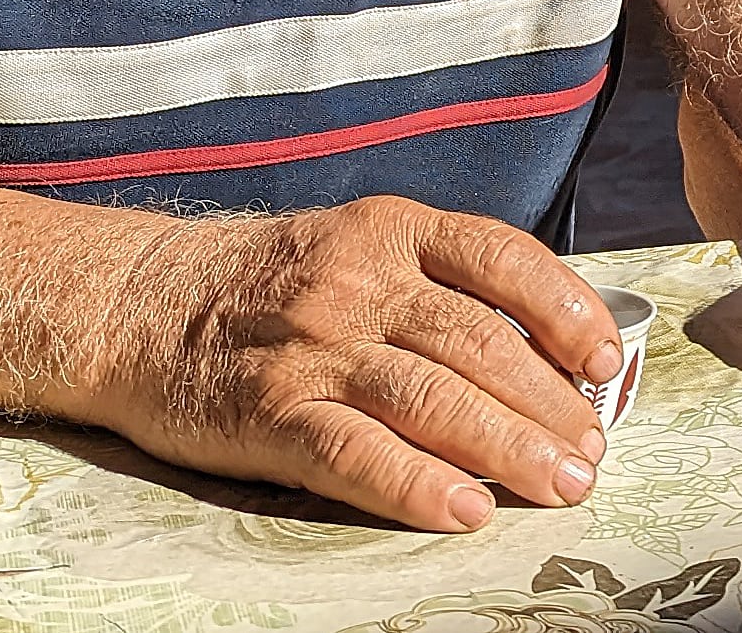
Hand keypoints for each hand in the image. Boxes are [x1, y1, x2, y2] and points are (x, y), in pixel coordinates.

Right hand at [93, 197, 622, 531]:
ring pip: (433, 399)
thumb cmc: (266, 283)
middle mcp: (359, 280)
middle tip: (594, 454)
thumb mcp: (354, 248)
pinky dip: (417, 485)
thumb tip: (543, 347)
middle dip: (550, 405)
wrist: (135, 304)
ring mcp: (314, 348)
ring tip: (560, 486)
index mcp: (390, 229)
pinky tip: (465, 511)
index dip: (566, 310)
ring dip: (509, 449)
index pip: (502, 260)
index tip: (606, 361)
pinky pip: (356, 454)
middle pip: (480, 344)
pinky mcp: (270, 413)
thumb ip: (436, 283)